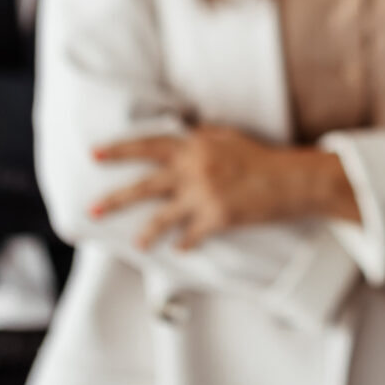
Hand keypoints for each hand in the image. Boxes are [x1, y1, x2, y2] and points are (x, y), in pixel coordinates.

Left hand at [91, 125, 360, 248]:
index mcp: (194, 146)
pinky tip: (180, 249)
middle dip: (115, 199)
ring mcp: (203, 196)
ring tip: (137, 244)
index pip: (149, 146)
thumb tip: (182, 136)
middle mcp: (194, 170)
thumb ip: (201, 137)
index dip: (120, 150)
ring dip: (147, 234)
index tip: (95, 154)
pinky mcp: (216, 219)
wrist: (291, 180)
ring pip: (162, 219)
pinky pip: (190, 236)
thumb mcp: (229, 137)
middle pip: (144, 186)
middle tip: (92, 209)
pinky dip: (185, 243)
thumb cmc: (262, 157)